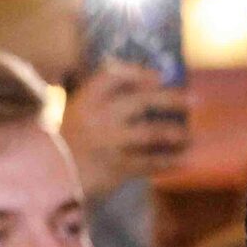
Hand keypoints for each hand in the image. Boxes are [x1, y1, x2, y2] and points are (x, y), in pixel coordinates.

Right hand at [57, 61, 190, 195]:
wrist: (52, 172)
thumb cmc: (68, 138)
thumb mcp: (76, 109)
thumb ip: (101, 95)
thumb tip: (142, 79)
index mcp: (86, 100)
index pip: (113, 76)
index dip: (138, 73)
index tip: (159, 77)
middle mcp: (101, 117)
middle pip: (142, 102)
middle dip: (171, 99)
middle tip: (195, 99)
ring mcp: (111, 142)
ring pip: (151, 133)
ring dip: (175, 133)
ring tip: (190, 135)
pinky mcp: (118, 167)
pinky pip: (151, 163)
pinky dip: (170, 162)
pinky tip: (185, 161)